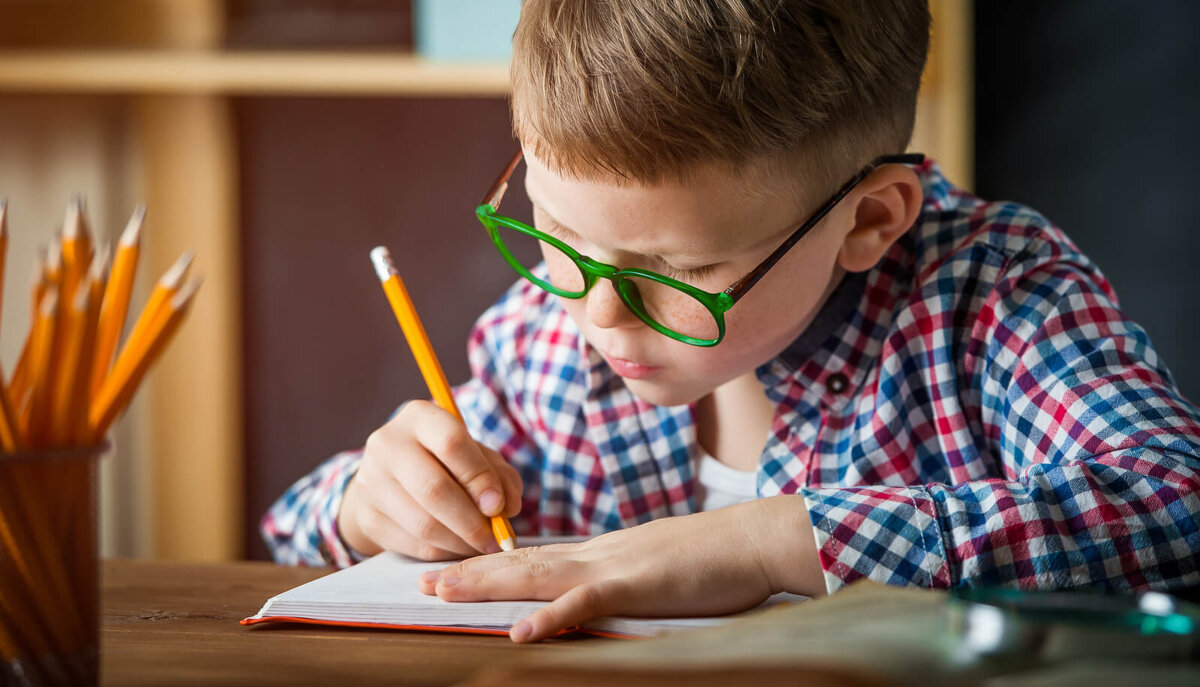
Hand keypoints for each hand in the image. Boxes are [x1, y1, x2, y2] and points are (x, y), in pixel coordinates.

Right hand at [337, 400, 522, 559]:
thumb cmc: (443, 461)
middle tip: (496, 539)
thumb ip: (499, 474)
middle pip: (434, 489)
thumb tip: (508, 507)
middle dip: (473, 521)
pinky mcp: (368, 517)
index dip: (480, 478)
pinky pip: (414, 545)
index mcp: (419, 417)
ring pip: (424, 524)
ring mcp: (371, 482)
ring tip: (482, 545)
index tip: (499, 506)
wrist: (388, 478)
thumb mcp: (474, 455)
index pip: (452, 444)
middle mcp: (388, 444)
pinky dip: (445, 552)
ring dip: (462, 542)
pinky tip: (459, 547)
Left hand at [418, 494, 824, 641]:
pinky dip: (552, 618)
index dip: (491, 566)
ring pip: (538, 575)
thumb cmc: (714, 559)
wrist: (755, 539)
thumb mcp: (655, 570)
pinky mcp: (638, 586)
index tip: (452, 572)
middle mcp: (597, 555)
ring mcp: (614, 567)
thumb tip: (594, 594)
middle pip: (521, 563)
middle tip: (422, 583)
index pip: (534, 559)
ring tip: (443, 594)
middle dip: (470, 574)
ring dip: (488, 585)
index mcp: (601, 554)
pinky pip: (587, 602)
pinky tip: (520, 632)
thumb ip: (621, 581)